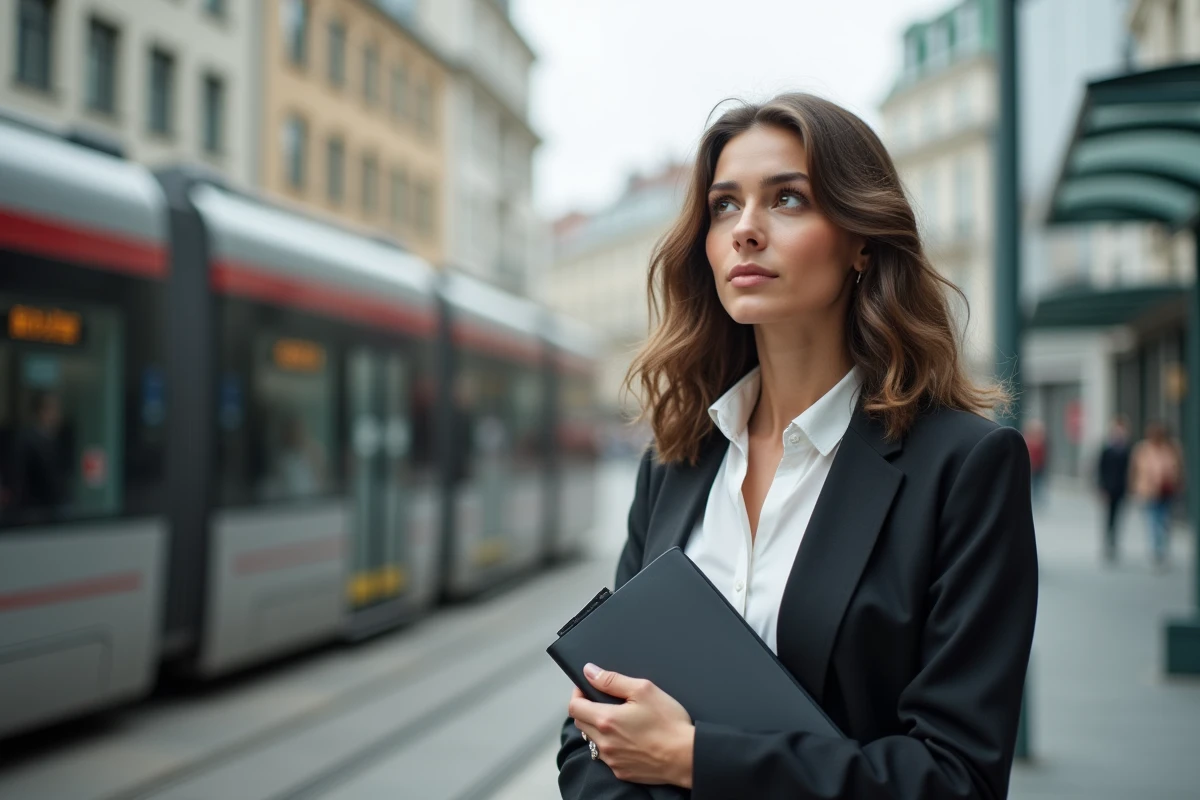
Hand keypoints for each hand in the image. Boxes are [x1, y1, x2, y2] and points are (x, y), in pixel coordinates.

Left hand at [568, 663, 694, 787]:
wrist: (686, 757)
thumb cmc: (669, 723)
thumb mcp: (643, 690)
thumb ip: (612, 680)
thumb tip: (590, 672)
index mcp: (606, 720)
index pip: (574, 706)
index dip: (578, 694)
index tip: (587, 689)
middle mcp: (604, 743)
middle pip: (580, 723)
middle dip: (586, 709)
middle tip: (604, 702)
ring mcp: (611, 760)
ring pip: (592, 740)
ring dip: (598, 728)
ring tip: (619, 721)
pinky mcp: (621, 771)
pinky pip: (606, 756)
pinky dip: (610, 745)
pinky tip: (628, 738)